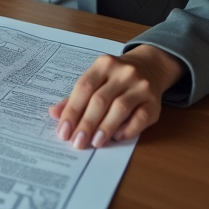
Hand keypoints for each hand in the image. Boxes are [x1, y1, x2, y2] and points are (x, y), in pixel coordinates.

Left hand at [48, 45, 183, 149]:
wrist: (150, 67)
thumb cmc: (116, 78)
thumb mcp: (95, 79)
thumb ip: (75, 97)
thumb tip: (54, 113)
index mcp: (104, 65)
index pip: (84, 88)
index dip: (71, 111)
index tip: (63, 131)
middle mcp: (123, 72)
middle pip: (100, 100)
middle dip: (86, 124)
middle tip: (76, 142)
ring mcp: (141, 86)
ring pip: (120, 108)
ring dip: (105, 128)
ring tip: (94, 143)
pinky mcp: (155, 102)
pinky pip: (140, 118)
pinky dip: (127, 129)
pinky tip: (116, 137)